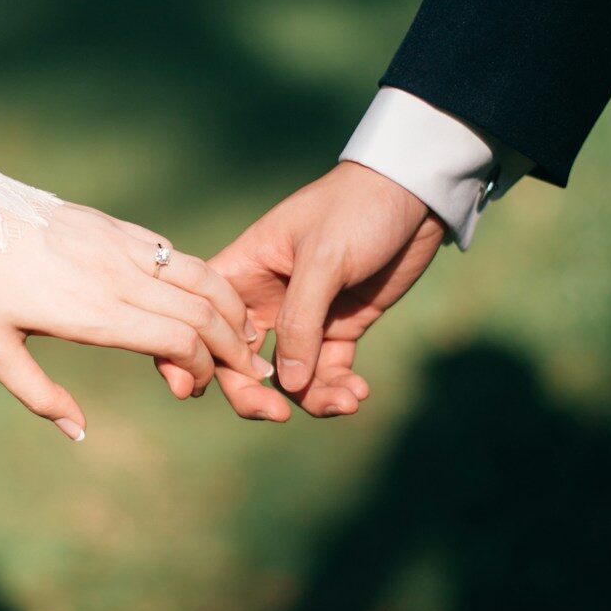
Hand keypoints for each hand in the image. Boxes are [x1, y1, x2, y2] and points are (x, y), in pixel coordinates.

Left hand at [0, 202, 271, 440]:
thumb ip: (39, 395)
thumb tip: (79, 432)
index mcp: (94, 313)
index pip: (179, 340)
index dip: (201, 368)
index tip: (191, 388)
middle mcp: (118, 278)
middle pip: (204, 311)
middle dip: (234, 346)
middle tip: (247, 370)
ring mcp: (122, 246)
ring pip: (201, 276)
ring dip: (232, 307)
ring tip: (245, 333)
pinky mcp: (117, 227)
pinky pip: (175, 253)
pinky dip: (204, 278)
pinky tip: (208, 296)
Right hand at [202, 162, 444, 419]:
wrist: (414, 194)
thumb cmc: (356, 209)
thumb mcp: (323, 259)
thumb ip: (300, 321)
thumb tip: (286, 385)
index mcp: (243, 271)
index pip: (204, 320)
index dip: (195, 356)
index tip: (201, 390)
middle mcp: (264, 299)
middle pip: (240, 362)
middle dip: (254, 394)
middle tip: (278, 416)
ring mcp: (303, 317)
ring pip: (288, 376)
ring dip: (311, 398)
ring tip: (346, 401)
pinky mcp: (339, 327)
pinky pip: (327, 372)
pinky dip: (338, 388)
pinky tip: (358, 393)